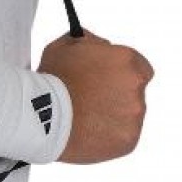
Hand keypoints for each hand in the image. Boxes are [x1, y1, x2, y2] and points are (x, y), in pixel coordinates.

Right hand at [39, 28, 153, 163]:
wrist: (42, 117)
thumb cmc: (51, 81)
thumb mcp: (65, 46)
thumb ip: (88, 41)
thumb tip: (97, 44)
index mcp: (126, 60)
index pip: (139, 66)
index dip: (121, 74)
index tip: (108, 81)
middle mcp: (136, 86)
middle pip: (134, 92)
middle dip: (116, 96)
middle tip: (92, 101)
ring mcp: (134, 115)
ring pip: (128, 116)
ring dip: (112, 116)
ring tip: (85, 119)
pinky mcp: (128, 139)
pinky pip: (122, 137)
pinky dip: (109, 136)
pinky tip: (88, 132)